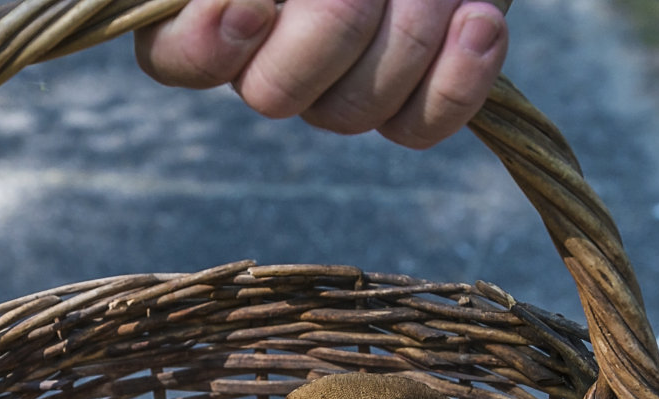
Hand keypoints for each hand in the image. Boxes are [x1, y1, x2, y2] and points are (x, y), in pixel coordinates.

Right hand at [135, 0, 507, 148]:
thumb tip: (255, 5)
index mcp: (212, 11)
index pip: (178, 56)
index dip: (211, 43)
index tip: (257, 0)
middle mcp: (266, 58)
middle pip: (275, 93)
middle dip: (335, 19)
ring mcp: (336, 87)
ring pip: (351, 112)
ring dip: (408, 30)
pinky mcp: (406, 102)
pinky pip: (418, 126)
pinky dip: (458, 75)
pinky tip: (479, 20)